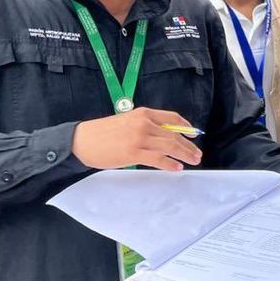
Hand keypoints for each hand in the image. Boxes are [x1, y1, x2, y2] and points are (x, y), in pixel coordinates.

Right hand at [71, 108, 202, 171]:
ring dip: (184, 154)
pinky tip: (177, 167)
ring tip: (193, 161)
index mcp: (143, 113)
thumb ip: (146, 125)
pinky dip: (170, 164)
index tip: (194, 134)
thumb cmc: (103, 132)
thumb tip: (166, 136)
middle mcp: (144, 123)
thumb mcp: (127, 121)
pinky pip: (158, 159)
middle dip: (188, 145)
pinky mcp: (134, 153)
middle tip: (197, 154)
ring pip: (169, 146)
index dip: (186, 126)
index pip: (172, 117)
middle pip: (174, 134)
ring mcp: (140, 138)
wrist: (82, 140)